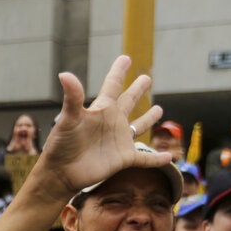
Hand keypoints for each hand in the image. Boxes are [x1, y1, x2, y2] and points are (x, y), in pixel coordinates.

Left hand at [37, 55, 168, 199]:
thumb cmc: (62, 144)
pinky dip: (157, 159)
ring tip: (159, 109)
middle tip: (146, 78)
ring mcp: (120, 140)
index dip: (119, 71)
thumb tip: (64, 74)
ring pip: (139, 126)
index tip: (125, 58)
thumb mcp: (68, 119)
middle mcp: (112, 122)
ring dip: (149, 119)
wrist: (61, 173)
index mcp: (101, 109)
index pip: (112, 85)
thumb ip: (72, 97)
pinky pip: (145, 159)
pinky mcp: (124, 158)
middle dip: (137, 89)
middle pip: (128, 101)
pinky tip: (169, 157)